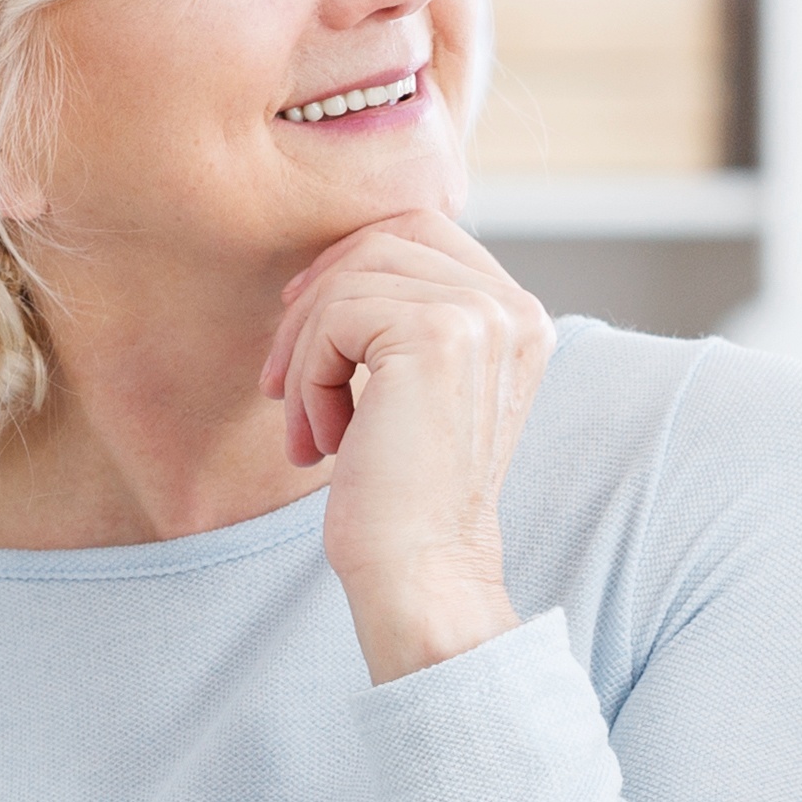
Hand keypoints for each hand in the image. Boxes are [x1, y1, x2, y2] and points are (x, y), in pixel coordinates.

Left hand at [266, 211, 549, 681]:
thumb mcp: (415, 389)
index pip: (420, 230)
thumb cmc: (402, 493)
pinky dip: (309, 379)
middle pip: (379, 243)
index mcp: (519, 315)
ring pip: (349, 280)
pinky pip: (336, 316)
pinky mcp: (437, 333)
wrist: (421, 571)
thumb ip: (402, 318)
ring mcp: (481, 315)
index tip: (306, 328)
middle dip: (314, 306)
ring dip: (306, 353)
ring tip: (307, 428)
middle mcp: (513, 306)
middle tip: (283, 385)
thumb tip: (323, 265)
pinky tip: (321, 441)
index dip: (347, 266)